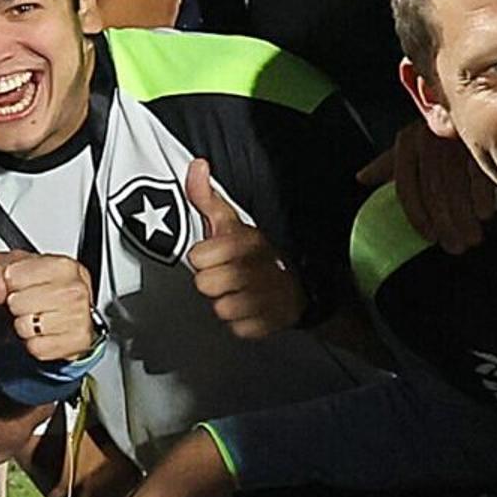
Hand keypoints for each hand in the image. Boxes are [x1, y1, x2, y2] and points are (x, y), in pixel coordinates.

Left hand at [0, 248, 100, 365]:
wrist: (75, 314)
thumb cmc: (48, 289)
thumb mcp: (17, 268)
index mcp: (62, 266)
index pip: (12, 276)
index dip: (9, 283)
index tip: (21, 285)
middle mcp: (74, 290)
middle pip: (16, 303)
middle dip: (16, 306)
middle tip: (31, 303)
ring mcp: (78, 317)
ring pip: (24, 327)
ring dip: (25, 326)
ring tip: (38, 318)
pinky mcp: (77, 342)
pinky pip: (35, 348)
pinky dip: (35, 344)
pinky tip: (46, 333)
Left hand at [179, 158, 297, 338]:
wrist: (299, 284)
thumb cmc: (255, 253)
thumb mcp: (232, 222)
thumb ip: (207, 197)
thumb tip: (197, 166)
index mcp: (246, 242)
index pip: (199, 257)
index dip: (202, 258)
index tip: (215, 256)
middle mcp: (257, 269)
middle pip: (206, 285)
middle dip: (212, 283)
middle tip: (228, 276)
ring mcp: (267, 297)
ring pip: (222, 309)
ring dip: (227, 304)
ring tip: (240, 293)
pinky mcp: (273, 322)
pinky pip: (240, 329)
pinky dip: (244, 323)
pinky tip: (252, 309)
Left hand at [370, 126, 496, 254]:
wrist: (471, 97)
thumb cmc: (436, 129)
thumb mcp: (409, 142)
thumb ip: (388, 163)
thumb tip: (361, 178)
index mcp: (407, 143)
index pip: (406, 187)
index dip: (417, 216)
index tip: (430, 237)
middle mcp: (428, 140)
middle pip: (433, 192)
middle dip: (445, 223)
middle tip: (455, 247)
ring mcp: (455, 139)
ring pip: (455, 186)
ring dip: (464, 217)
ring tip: (471, 239)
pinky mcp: (481, 138)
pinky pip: (480, 173)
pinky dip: (482, 196)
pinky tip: (485, 216)